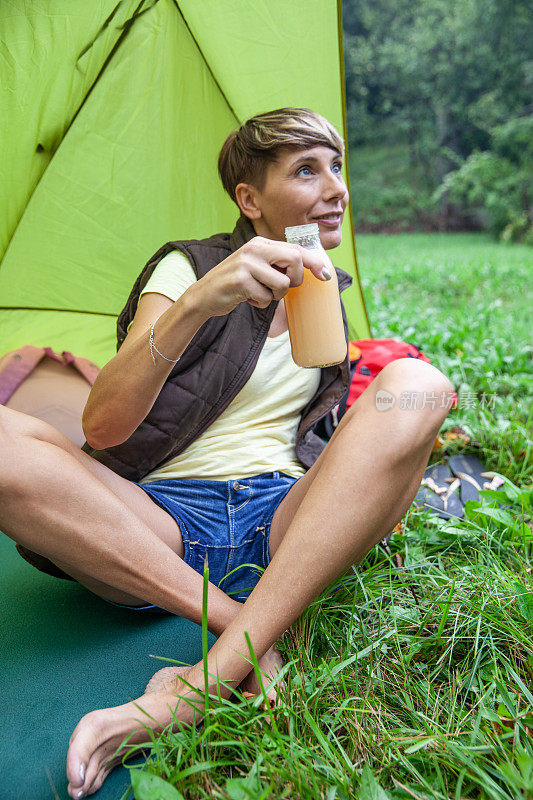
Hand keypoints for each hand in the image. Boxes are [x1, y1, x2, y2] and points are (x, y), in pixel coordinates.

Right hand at [188, 236, 332, 318]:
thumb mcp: (257, 267)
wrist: (204, 295)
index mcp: (261, 243)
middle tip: (280, 289)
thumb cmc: (236, 284)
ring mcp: (246, 263)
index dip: (314, 262)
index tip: (326, 275)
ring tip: (259, 293)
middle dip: (295, 280)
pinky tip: (246, 298)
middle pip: (294, 259)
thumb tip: (309, 271)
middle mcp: (255, 248)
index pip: (295, 248)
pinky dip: (260, 303)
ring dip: (274, 296)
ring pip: (282, 283)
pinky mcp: (240, 280)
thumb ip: (277, 265)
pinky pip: (265, 297)